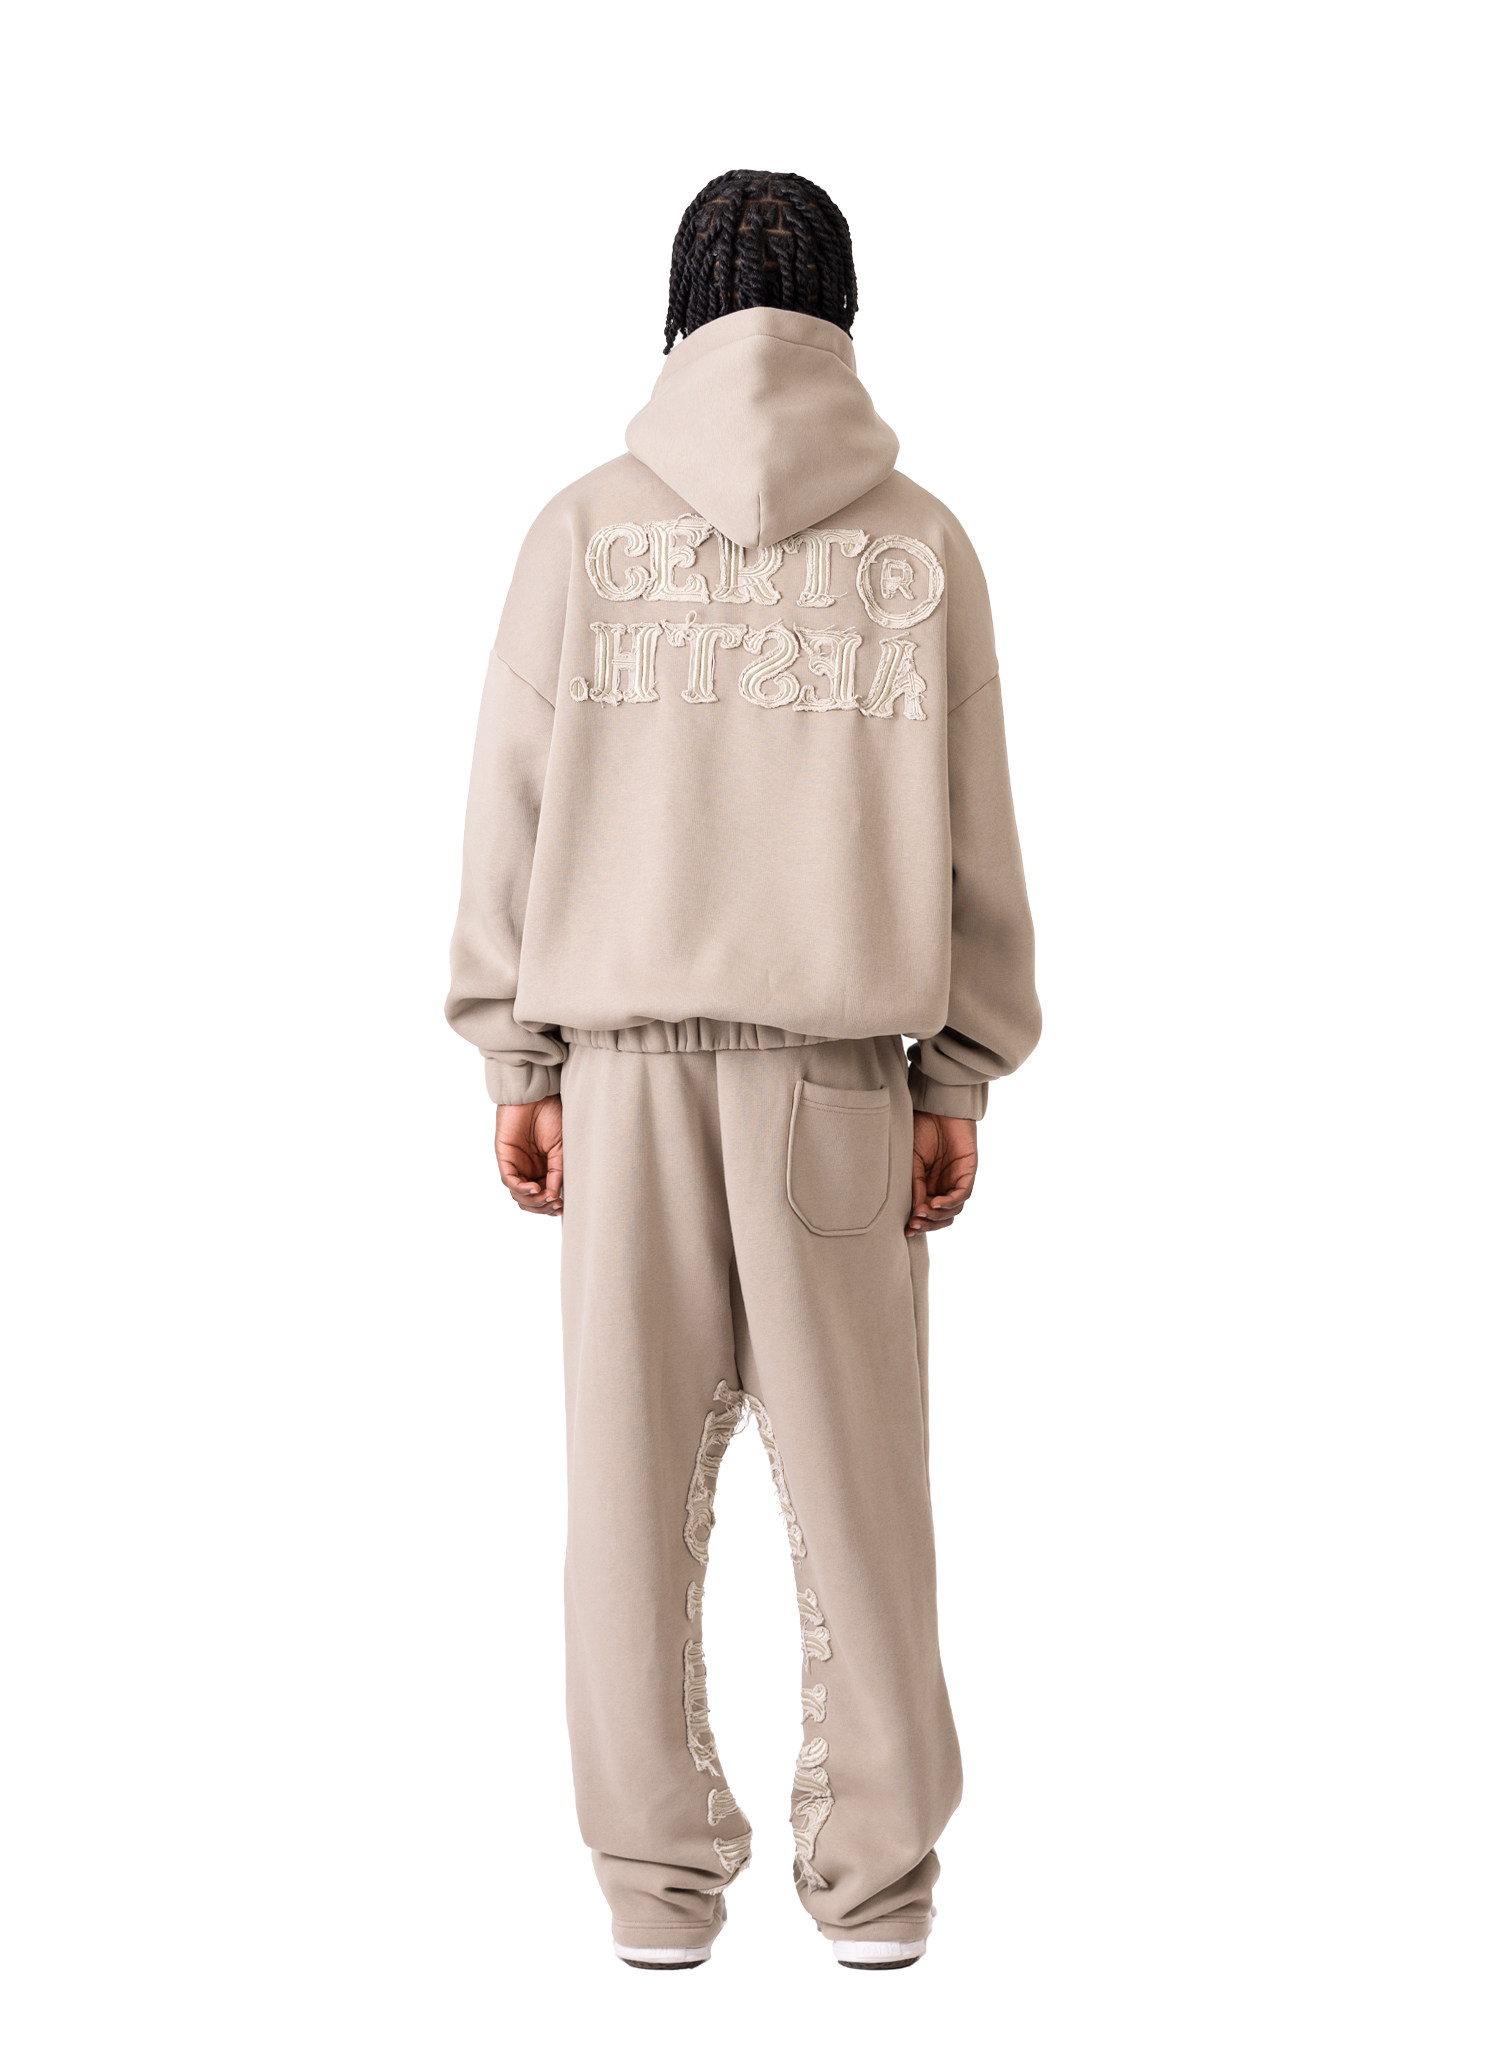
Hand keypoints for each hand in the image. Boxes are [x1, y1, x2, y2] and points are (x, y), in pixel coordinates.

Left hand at [495, 1098, 563, 1216]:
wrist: (538, 1096)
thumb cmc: (551, 1115)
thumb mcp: (561, 1148)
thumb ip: (557, 1171)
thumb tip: (555, 1195)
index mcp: (544, 1169)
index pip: (545, 1197)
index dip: (552, 1206)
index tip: (563, 1207)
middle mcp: (529, 1170)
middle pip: (531, 1202)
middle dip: (543, 1207)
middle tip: (555, 1205)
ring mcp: (516, 1166)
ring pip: (519, 1196)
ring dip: (534, 1201)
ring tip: (547, 1196)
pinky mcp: (505, 1159)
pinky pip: (510, 1181)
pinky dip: (522, 1189)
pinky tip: (535, 1189)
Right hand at [907, 1112, 977, 1235]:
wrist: (935, 1107)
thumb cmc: (921, 1129)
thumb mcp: (911, 1161)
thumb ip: (915, 1185)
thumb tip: (915, 1211)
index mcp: (929, 1185)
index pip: (927, 1213)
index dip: (918, 1224)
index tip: (905, 1230)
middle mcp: (944, 1185)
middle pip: (942, 1217)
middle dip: (928, 1225)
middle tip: (914, 1226)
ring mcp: (957, 1180)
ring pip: (953, 1210)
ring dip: (937, 1216)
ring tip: (922, 1214)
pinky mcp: (968, 1172)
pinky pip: (962, 1194)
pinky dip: (949, 1202)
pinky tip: (935, 1204)